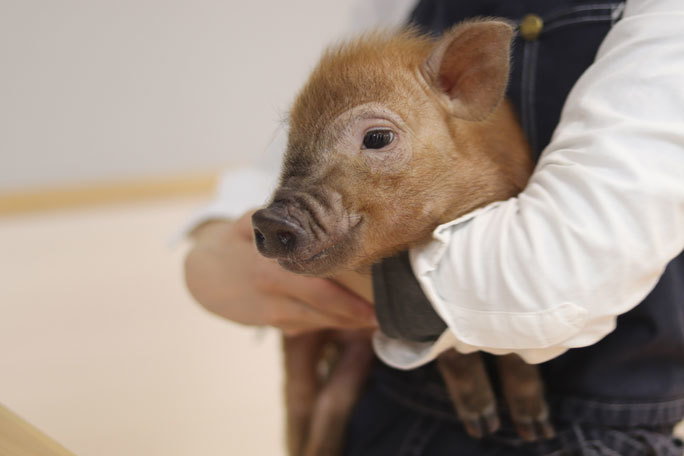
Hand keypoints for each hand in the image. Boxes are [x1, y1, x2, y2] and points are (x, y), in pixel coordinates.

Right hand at [184, 210, 376, 333]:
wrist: (200, 272)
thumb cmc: (231, 243)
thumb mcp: (250, 223)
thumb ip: (279, 222)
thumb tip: (314, 213)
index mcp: (269, 267)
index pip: (319, 288)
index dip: (350, 301)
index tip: (376, 304)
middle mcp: (271, 292)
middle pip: (322, 309)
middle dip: (354, 317)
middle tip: (381, 318)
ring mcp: (269, 312)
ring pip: (314, 321)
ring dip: (343, 323)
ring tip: (370, 320)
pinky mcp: (268, 322)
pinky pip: (301, 325)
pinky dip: (323, 323)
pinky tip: (341, 320)